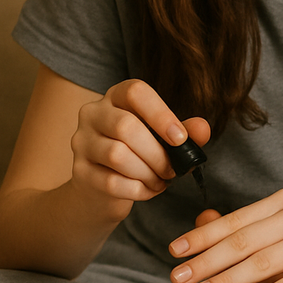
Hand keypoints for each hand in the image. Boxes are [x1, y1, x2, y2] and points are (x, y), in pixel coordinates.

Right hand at [70, 79, 209, 220]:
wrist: (104, 189)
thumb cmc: (140, 155)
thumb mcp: (164, 139)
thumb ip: (185, 132)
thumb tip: (203, 129)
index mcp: (116, 97)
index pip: (135, 92)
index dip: (161, 114)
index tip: (180, 139)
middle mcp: (93, 114)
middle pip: (126, 126)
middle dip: (158, 154)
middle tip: (172, 169)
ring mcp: (82, 142)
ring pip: (117, 155)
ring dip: (148, 173)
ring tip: (160, 180)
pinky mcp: (79, 172)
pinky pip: (111, 182)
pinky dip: (137, 190)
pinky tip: (147, 190)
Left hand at [168, 189, 282, 282]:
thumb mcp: (276, 241)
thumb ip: (241, 231)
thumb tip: (200, 221)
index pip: (235, 220)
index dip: (202, 237)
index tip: (175, 252)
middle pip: (243, 241)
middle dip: (206, 261)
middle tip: (179, 278)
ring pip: (260, 263)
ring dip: (226, 281)